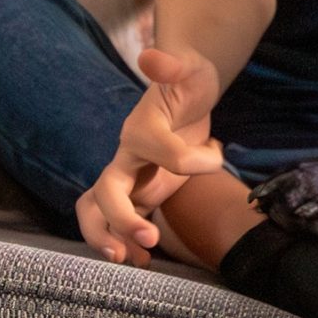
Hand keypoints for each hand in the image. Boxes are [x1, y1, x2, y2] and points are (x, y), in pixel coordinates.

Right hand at [75, 47, 225, 264]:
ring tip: (134, 261)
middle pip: (104, 192)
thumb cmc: (187, 79)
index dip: (193, 159)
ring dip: (111, 238)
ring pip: (100, 213)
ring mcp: (130, 178)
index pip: (164, 154)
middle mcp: (126, 156)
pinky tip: (146, 261)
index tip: (217, 153)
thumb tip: (152, 56)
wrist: (185, 89)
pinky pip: (123, 223)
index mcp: (139, 130)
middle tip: (145, 240)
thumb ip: (171, 65)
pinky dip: (129, 243)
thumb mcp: (188, 68)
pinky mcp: (140, 192)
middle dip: (120, 219)